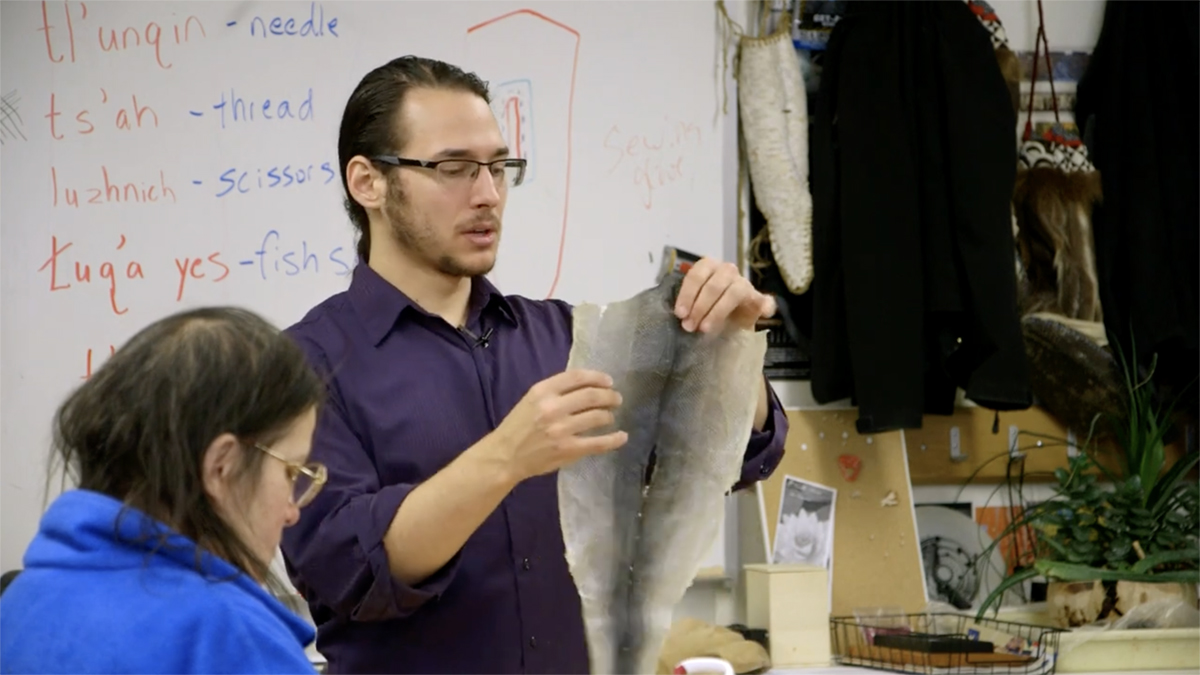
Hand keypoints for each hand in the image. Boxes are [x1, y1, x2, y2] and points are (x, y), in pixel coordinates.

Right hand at [490, 369, 626, 481]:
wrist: (506, 455)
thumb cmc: (519, 425)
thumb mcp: (532, 399)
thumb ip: (556, 390)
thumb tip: (588, 384)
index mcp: (542, 391)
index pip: (577, 377)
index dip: (598, 377)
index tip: (609, 381)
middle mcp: (553, 408)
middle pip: (592, 395)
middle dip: (610, 396)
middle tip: (616, 399)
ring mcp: (561, 429)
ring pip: (598, 417)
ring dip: (609, 415)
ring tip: (610, 417)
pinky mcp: (568, 449)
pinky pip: (599, 443)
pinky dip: (614, 439)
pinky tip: (622, 437)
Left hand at [674, 258, 775, 332]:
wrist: (730, 321)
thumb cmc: (706, 310)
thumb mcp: (693, 305)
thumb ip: (687, 307)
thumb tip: (679, 314)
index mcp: (708, 267)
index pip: (697, 275)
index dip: (687, 294)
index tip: (680, 314)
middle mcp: (727, 271)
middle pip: (713, 285)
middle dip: (699, 307)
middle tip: (689, 326)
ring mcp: (745, 283)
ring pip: (733, 292)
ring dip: (717, 312)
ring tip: (705, 329)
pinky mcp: (759, 299)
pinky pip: (764, 301)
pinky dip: (763, 307)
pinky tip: (762, 314)